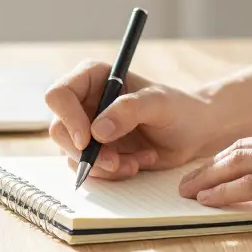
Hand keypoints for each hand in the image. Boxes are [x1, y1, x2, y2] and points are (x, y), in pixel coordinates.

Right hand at [44, 60, 217, 180]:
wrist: (193, 133)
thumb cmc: (179, 109)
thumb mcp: (159, 104)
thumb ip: (129, 110)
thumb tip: (97, 131)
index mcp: (93, 77)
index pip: (59, 94)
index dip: (68, 118)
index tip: (89, 140)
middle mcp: (84, 102)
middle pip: (59, 129)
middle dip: (86, 152)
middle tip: (116, 162)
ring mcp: (87, 128)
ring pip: (71, 154)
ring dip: (103, 166)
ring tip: (137, 162)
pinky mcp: (95, 152)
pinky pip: (89, 169)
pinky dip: (112, 174)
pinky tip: (138, 163)